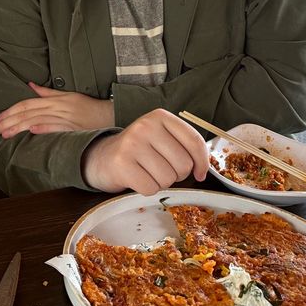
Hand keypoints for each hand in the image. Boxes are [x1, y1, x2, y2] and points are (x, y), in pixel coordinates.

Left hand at [0, 82, 113, 137]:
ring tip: (4, 134)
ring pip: (37, 120)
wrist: (108, 114)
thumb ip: (47, 93)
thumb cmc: (87, 107)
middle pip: (27, 113)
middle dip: (8, 121)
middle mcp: (56, 107)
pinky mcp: (72, 128)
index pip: (26, 104)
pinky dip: (44, 128)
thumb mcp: (67, 95)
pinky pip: (56, 127)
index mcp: (53, 100)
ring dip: (19, 127)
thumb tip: (30, 85)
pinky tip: (32, 131)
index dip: (10, 111)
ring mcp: (64, 118)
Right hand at [81, 109, 208, 194]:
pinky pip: (151, 188)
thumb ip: (184, 146)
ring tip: (147, 172)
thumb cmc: (139, 151)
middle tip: (161, 169)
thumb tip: (202, 170)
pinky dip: (147, 189)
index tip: (199, 172)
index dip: (202, 162)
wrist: (102, 157)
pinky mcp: (122, 164)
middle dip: (177, 174)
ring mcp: (132, 144)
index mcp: (160, 116)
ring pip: (168, 178)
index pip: (194, 141)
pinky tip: (137, 178)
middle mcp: (146, 126)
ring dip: (161, 182)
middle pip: (183, 164)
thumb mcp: (161, 138)